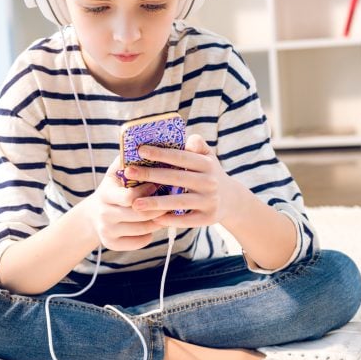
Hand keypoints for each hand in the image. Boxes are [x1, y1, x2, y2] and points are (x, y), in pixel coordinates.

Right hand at [82, 156, 163, 251]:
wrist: (93, 215)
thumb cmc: (113, 188)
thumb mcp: (115, 172)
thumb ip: (128, 159)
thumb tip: (148, 141)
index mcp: (105, 194)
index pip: (130, 197)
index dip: (148, 191)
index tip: (159, 184)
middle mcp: (103, 214)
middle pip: (139, 214)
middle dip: (157, 207)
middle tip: (171, 201)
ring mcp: (107, 231)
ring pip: (142, 229)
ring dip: (158, 221)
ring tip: (166, 212)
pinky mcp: (111, 244)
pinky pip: (139, 242)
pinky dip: (149, 235)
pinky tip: (153, 226)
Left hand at [123, 134, 240, 228]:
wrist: (231, 200)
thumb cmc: (209, 174)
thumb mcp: (208, 157)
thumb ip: (197, 145)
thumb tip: (188, 138)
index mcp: (206, 164)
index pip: (181, 157)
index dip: (161, 153)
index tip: (140, 150)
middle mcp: (209, 182)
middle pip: (176, 178)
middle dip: (151, 175)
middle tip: (128, 173)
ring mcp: (209, 201)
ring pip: (179, 202)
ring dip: (156, 203)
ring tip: (135, 204)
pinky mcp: (208, 218)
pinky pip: (185, 220)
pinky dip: (168, 219)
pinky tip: (151, 218)